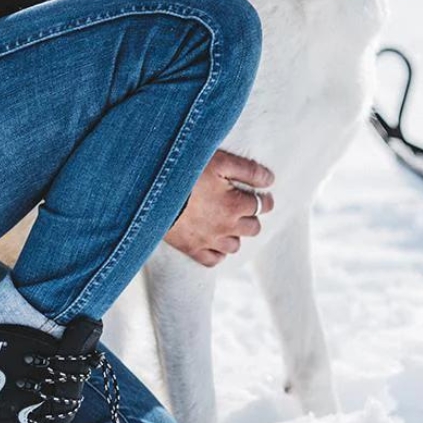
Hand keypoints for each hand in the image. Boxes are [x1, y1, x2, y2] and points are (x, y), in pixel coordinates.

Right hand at [164, 151, 274, 266]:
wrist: (152, 192)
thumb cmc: (186, 172)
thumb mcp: (220, 162)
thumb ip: (249, 170)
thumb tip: (270, 180)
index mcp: (236, 205)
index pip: (263, 206)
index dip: (264, 199)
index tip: (260, 195)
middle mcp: (226, 227)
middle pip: (253, 228)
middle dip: (251, 217)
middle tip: (241, 207)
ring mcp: (209, 241)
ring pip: (235, 246)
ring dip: (235, 235)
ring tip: (227, 224)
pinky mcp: (191, 249)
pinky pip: (214, 260)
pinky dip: (218, 253)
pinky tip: (214, 242)